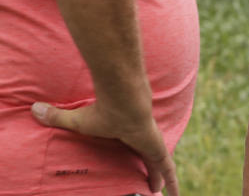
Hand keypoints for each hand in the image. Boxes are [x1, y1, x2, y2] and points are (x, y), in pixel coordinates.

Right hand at [32, 100, 178, 195]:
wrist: (124, 100)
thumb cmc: (103, 110)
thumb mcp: (78, 121)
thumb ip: (58, 117)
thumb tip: (34, 109)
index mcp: (129, 134)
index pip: (135, 148)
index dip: (137, 156)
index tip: (138, 165)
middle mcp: (143, 139)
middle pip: (149, 159)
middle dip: (151, 171)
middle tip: (153, 186)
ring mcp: (153, 144)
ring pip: (161, 166)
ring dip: (163, 178)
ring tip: (164, 192)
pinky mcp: (157, 150)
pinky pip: (167, 169)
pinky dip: (173, 182)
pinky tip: (177, 194)